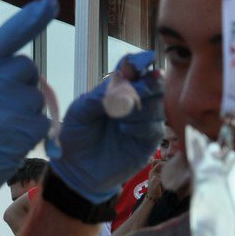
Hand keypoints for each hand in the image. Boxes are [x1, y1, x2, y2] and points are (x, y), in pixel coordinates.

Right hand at [0, 0, 56, 215]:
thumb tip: (17, 73)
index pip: (8, 35)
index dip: (31, 19)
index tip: (49, 4)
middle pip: (29, 69)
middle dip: (23, 87)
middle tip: (0, 112)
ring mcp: (11, 104)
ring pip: (37, 99)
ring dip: (26, 115)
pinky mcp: (26, 129)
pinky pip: (43, 123)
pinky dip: (32, 136)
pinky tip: (9, 146)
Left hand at [50, 51, 165, 201]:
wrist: (76, 169)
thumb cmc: (76, 136)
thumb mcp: (80, 111)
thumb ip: (99, 94)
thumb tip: (121, 80)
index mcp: (118, 90)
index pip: (135, 71)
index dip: (137, 66)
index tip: (131, 70)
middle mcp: (135, 103)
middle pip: (154, 84)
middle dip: (146, 85)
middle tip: (130, 93)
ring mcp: (143, 122)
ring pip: (158, 105)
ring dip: (142, 107)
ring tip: (120, 117)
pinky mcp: (147, 142)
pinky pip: (156, 128)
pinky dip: (142, 126)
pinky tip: (124, 130)